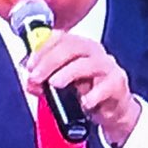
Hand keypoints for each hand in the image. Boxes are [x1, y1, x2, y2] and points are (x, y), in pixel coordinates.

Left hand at [26, 31, 140, 146]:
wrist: (113, 109)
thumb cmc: (88, 90)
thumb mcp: (62, 84)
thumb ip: (43, 81)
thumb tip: (30, 82)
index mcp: (79, 47)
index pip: (60, 38)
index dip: (42, 50)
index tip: (29, 65)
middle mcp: (93, 53)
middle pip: (73, 47)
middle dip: (50, 61)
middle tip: (36, 77)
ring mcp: (107, 67)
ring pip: (88, 64)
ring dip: (68, 73)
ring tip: (55, 84)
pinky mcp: (117, 84)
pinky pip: (106, 86)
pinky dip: (93, 95)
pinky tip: (84, 102)